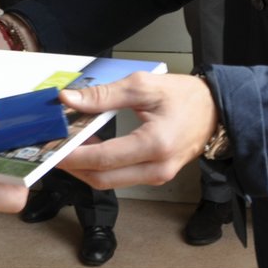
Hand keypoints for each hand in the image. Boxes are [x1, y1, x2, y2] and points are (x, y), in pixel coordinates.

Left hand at [52, 73, 217, 189]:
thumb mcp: (142, 86)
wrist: (216, 110)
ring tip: (65, 147)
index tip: (52, 146)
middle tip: (51, 149)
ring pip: (109, 182)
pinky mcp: (156, 176)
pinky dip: (99, 167)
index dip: (73, 155)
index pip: (103, 158)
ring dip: (84, 168)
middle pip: (102, 178)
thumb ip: (103, 95)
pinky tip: (87, 149)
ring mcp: (158, 176)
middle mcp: (157, 168)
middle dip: (72, 166)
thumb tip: (69, 99)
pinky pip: (120, 178)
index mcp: (155, 144)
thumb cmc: (185, 97)